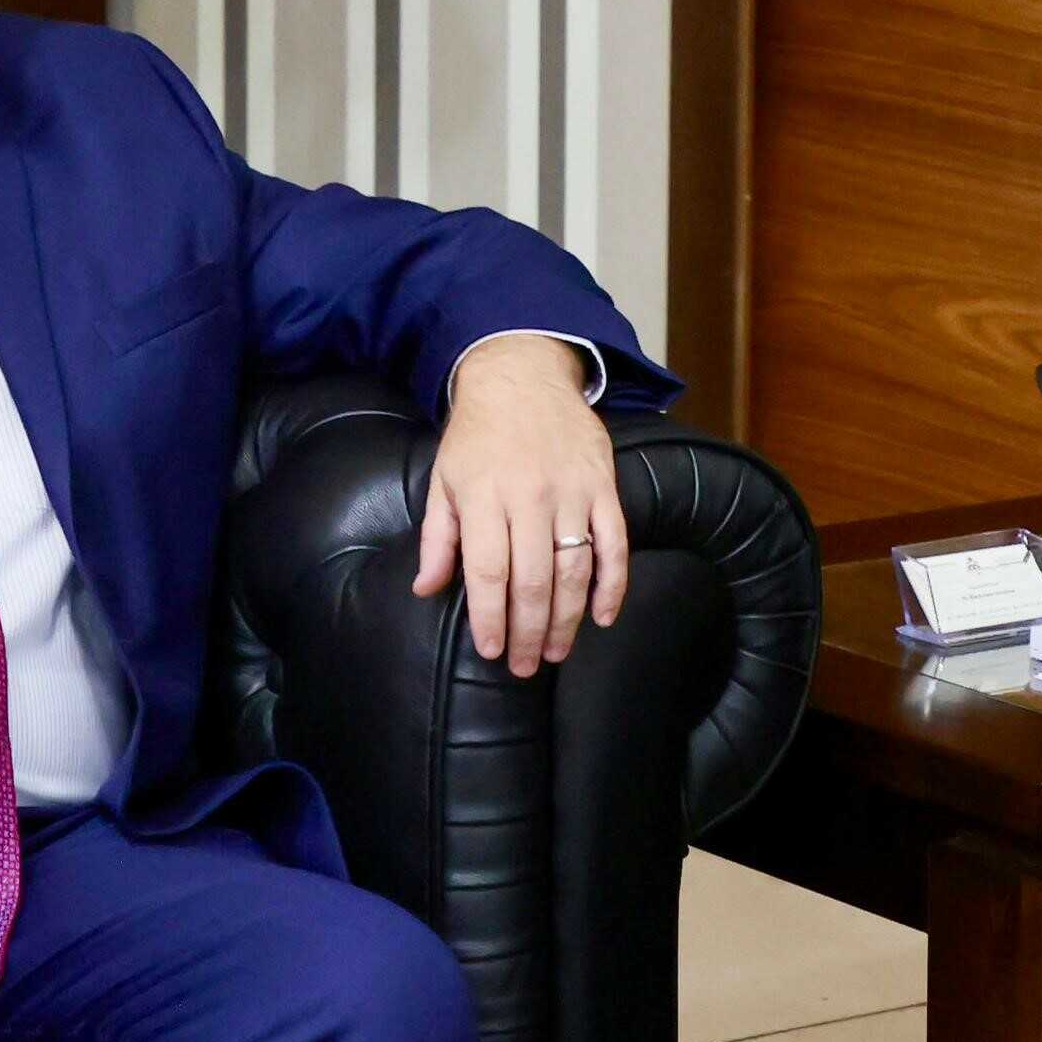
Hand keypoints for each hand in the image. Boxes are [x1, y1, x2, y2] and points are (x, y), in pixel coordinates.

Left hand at [414, 334, 627, 676]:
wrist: (523, 376)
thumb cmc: (477, 434)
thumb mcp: (444, 480)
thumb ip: (437, 538)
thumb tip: (426, 589)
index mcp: (484, 498)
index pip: (487, 572)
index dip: (490, 618)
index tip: (493, 650)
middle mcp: (528, 498)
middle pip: (532, 580)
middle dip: (529, 632)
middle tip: (527, 666)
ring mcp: (570, 493)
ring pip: (574, 569)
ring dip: (567, 619)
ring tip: (557, 652)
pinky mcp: (602, 487)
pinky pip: (614, 543)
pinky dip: (613, 583)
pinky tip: (603, 616)